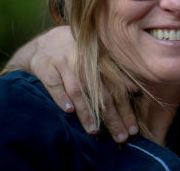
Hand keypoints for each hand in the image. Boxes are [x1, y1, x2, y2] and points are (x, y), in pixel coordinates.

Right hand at [6, 26, 138, 141]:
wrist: (44, 43)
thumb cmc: (76, 55)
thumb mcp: (97, 58)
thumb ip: (116, 72)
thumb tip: (134, 90)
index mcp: (100, 59)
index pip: (117, 88)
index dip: (126, 109)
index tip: (133, 129)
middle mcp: (85, 60)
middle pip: (101, 92)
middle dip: (112, 117)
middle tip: (120, 137)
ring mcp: (65, 62)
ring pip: (78, 89)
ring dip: (86, 111)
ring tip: (94, 130)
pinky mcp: (46, 66)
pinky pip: (55, 84)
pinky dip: (62, 97)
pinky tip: (68, 111)